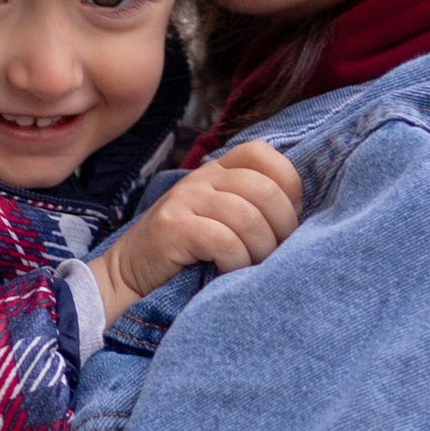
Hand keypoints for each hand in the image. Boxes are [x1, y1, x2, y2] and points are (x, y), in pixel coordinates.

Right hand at [89, 140, 302, 317]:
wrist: (129, 275)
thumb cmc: (186, 254)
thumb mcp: (220, 219)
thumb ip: (252, 206)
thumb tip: (300, 214)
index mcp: (218, 170)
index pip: (265, 155)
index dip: (288, 185)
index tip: (284, 219)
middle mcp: (202, 178)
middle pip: (265, 190)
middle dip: (281, 228)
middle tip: (272, 254)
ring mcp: (185, 199)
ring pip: (249, 218)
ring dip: (260, 251)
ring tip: (250, 266)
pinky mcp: (172, 227)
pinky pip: (224, 240)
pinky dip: (235, 261)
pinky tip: (227, 270)